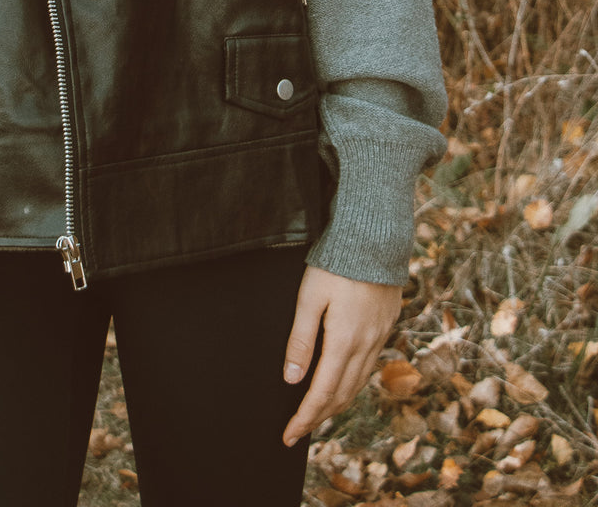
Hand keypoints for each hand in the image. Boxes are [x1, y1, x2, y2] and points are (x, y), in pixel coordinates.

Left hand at [281, 266, 400, 447]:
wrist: (375, 239)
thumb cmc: (336, 264)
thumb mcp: (310, 297)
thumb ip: (301, 340)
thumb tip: (291, 379)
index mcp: (344, 341)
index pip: (322, 393)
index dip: (305, 417)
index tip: (289, 435)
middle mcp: (366, 345)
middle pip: (342, 395)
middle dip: (319, 417)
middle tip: (298, 431)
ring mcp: (380, 337)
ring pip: (358, 383)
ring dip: (337, 403)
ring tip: (318, 415)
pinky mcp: (386, 326)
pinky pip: (369, 366)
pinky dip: (353, 383)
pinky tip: (343, 383)